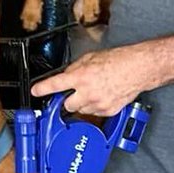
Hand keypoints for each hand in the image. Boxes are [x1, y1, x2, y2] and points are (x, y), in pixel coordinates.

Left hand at [31, 45, 152, 116]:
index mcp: (81, 76)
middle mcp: (87, 92)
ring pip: (81, 111)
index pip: (55, 84)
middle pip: (67, 105)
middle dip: (68, 100)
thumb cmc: (118, 61)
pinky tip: (103, 97)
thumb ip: (75, 69)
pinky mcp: (108, 111)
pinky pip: (95, 113)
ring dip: (83, 104)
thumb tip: (67, 76)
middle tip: (75, 93)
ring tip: (95, 92)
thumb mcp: (91, 58)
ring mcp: (98, 104)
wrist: (138, 69)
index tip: (35, 91)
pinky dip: (95, 107)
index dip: (42, 89)